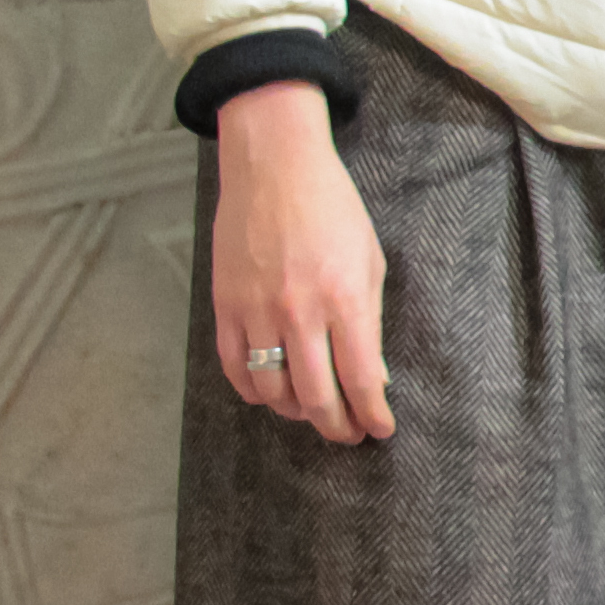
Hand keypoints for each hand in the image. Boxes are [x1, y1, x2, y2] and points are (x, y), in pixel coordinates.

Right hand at [211, 82, 395, 443]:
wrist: (275, 169)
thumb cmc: (333, 211)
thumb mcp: (370, 262)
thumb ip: (369, 321)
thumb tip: (371, 375)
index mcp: (345, 300)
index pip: (361, 379)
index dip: (372, 414)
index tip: (380, 429)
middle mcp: (300, 312)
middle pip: (315, 397)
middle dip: (336, 426)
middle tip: (348, 434)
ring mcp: (256, 311)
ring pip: (271, 390)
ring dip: (294, 412)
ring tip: (311, 413)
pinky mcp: (224, 306)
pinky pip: (234, 367)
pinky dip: (252, 391)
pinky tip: (270, 394)